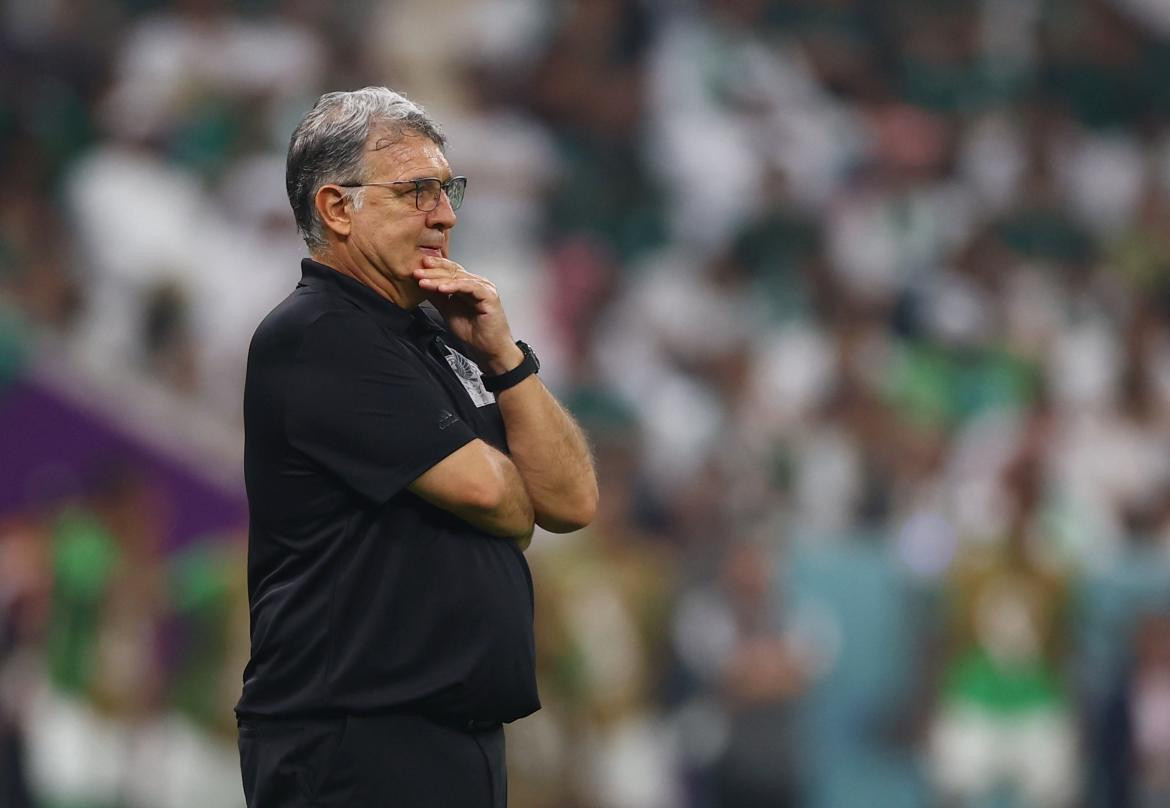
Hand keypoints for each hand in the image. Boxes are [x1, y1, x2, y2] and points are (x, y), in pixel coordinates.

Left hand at [413, 257, 521, 372]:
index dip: (434, 267)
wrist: (487, 348)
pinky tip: (441, 289)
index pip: (450, 271)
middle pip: (453, 272)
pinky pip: (469, 287)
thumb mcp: (447, 311)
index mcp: (468, 285)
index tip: (418, 267)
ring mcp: (484, 288)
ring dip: (439, 279)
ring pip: (458, 278)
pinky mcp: (489, 295)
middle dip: (433, 272)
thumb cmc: (473, 332)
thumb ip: (438, 298)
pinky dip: (454, 287)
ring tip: (424, 281)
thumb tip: (422, 285)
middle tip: (416, 272)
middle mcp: (477, 283)